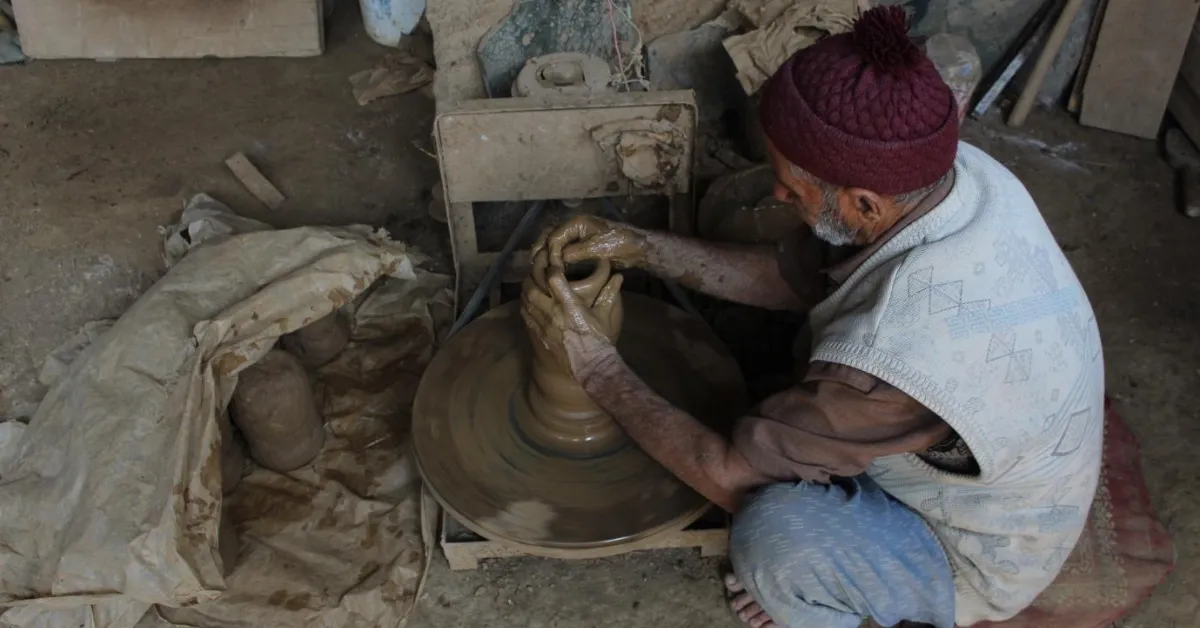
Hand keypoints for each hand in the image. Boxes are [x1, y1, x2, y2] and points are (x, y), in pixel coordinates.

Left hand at [520, 264, 622, 382]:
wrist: (589, 367)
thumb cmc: (599, 341)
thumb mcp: (606, 317)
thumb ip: (609, 294)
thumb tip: (618, 276)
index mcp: (570, 306)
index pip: (554, 279)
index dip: (552, 266)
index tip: (555, 261)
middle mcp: (553, 313)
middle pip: (533, 287)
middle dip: (533, 273)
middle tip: (538, 265)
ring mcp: (542, 324)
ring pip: (526, 299)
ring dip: (527, 286)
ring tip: (532, 279)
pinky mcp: (537, 334)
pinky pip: (525, 313)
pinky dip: (525, 302)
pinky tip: (529, 298)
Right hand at [531, 215, 648, 268]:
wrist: (636, 247)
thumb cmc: (619, 245)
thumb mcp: (597, 249)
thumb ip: (576, 252)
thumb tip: (558, 258)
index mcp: (577, 223)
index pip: (555, 236)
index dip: (550, 252)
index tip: (551, 267)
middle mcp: (574, 225)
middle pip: (549, 234)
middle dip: (540, 248)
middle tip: (534, 263)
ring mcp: (576, 233)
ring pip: (553, 240)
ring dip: (545, 251)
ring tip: (538, 266)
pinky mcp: (580, 242)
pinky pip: (561, 246)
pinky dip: (554, 255)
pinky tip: (550, 266)